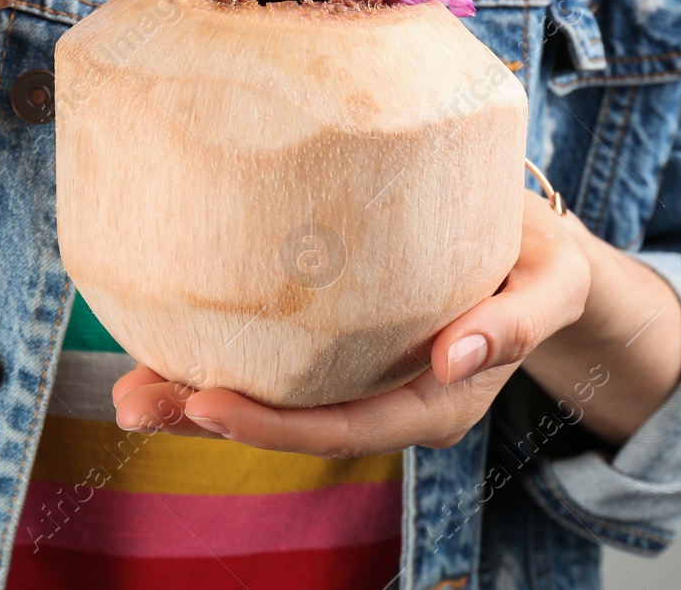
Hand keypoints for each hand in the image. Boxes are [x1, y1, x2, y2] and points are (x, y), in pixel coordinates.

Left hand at [111, 190, 591, 456]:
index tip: (207, 404)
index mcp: (437, 400)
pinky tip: (160, 347)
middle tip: (134, 399)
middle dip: (208, 421)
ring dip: (194, 399)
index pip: (344, 426)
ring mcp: (359, 377)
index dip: (274, 426)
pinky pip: (274, 364)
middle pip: (290, 424)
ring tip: (126, 388)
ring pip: (272, 401)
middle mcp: (388, 399)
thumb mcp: (555, 283)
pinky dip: (216, 358)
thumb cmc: (544, 263)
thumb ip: (519, 321)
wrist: (538, 254)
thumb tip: (456, 356)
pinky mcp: (337, 345)